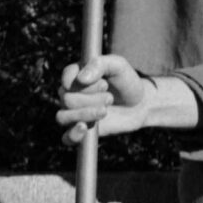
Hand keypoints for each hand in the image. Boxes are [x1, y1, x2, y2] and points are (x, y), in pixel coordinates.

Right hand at [55, 54, 197, 144]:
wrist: (139, 104)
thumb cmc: (126, 82)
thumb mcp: (118, 66)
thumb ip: (100, 64)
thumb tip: (81, 79)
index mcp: (76, 75)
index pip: (67, 78)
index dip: (84, 84)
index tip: (104, 84)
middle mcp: (70, 94)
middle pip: (67, 99)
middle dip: (92, 99)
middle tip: (110, 97)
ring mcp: (73, 113)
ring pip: (63, 116)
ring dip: (86, 113)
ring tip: (105, 110)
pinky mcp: (80, 131)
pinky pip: (66, 138)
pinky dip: (73, 134)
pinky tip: (84, 127)